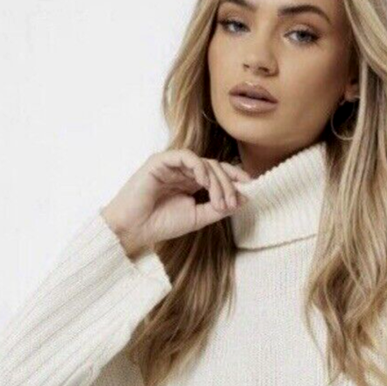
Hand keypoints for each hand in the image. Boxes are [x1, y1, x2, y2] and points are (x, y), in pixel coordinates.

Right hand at [101, 148, 251, 258]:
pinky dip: (200, 167)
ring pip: (204, 162)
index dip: (236, 177)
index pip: (218, 173)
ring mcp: (172, 165)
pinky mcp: (160, 161)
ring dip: (217, 181)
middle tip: (231, 203)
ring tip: (220, 200)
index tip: (252, 186)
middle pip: (215, 167)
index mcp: (191, 182)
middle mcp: (183, 171)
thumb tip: (245, 198)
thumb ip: (218, 208)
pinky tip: (205, 183)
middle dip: (228, 184)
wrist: (134, 229)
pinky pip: (186, 156)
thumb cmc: (161, 224)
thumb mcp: (197, 218)